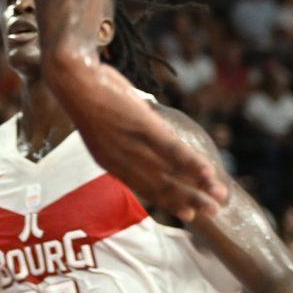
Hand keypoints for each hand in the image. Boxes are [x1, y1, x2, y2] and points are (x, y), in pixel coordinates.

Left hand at [40, 55, 225, 220]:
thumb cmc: (89, 95)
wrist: (74, 78)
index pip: (144, 188)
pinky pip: (171, 150)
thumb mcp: (103, 126)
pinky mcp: (142, 126)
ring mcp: (132, 143)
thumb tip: (149, 136)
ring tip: (218, 199)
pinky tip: (209, 172)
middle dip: (188, 201)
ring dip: (196, 188)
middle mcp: (121, 159)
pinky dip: (192, 164)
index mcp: (109, 162)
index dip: (167, 202)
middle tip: (210, 213)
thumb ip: (125, 139)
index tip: (187, 214)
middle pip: (160, 187)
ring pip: (169, 173)